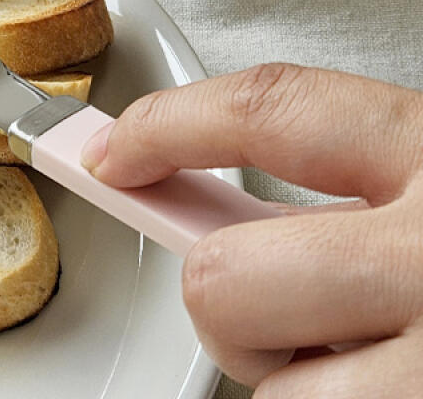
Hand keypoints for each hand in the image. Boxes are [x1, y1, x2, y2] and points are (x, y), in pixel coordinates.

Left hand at [81, 63, 422, 393]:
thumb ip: (335, 185)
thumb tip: (205, 198)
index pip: (262, 108)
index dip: (164, 126)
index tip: (112, 151)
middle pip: (219, 269)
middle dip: (214, 286)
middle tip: (266, 293)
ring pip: (251, 368)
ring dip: (269, 362)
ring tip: (337, 345)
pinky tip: (367, 380)